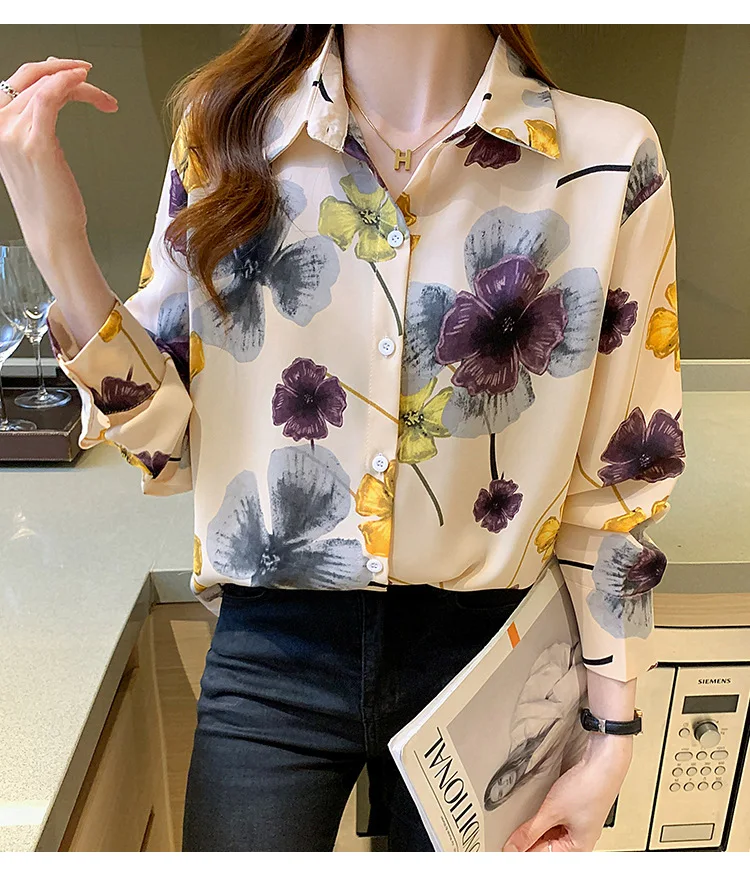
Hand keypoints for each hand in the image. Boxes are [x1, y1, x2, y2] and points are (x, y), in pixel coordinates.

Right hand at [0, 57, 117, 258]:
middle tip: (89, 74)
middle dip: (64, 70)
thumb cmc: (51, 202)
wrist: (53, 233)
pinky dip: (68, 84)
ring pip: (46, 87)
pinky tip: (86, 83)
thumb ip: (37, 123)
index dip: (48, 70)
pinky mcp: (35, 143)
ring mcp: (13, 134)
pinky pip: (49, 97)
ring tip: (104, 98)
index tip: (74, 72)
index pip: (19, 83)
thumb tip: (52, 94)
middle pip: (32, 79)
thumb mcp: (37, 154)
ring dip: (80, 86)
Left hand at [502, 732, 632, 851]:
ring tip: (520, 824)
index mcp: (578, 849)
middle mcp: (580, 840)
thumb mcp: (552, 811)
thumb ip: (530, 831)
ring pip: (549, 835)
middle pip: (546, 848)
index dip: (522, 851)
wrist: (603, 762)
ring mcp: (577, 825)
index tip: (507, 847)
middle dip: (528, 841)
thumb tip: (514, 847)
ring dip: (534, 830)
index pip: (543, 857)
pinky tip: (534, 814)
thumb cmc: (588, 787)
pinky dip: (542, 819)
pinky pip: (555, 822)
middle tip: (510, 836)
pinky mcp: (575, 811)